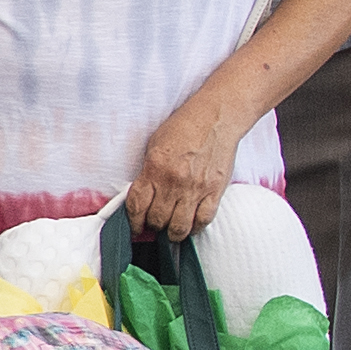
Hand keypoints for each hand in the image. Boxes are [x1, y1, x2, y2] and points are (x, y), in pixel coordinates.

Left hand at [120, 102, 235, 240]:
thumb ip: (147, 172)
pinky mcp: (215, 191)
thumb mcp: (155, 146)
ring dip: (173, 232)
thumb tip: (142, 198)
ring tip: (172, 228)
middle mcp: (174, 181)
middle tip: (156, 223)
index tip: (136, 227)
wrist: (216, 117)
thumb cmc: (185, 127)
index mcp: (155, 168)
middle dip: (154, 225)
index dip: (134, 222)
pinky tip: (191, 224)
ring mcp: (196, 188)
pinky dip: (195, 227)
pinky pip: (204, 220)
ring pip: (180, 227)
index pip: (137, 205)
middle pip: (158, 219)